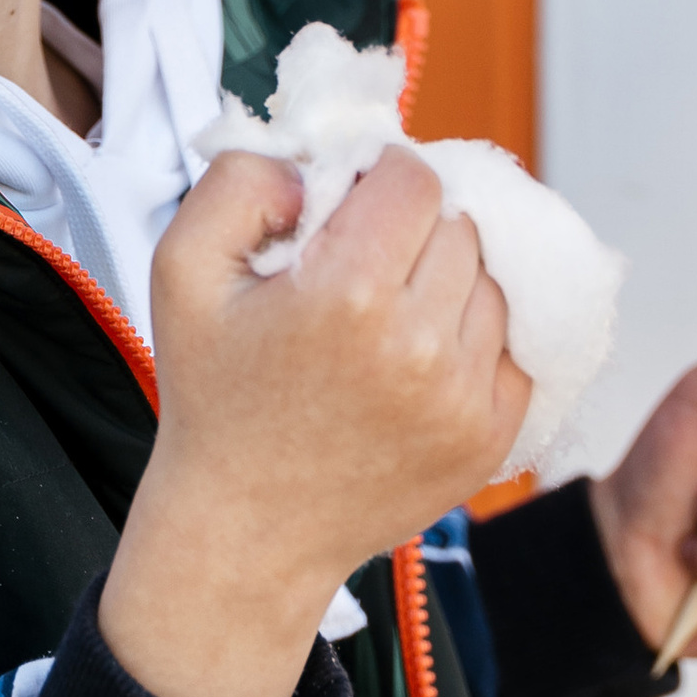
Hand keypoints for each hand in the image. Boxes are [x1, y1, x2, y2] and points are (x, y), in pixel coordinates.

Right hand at [101, 145, 530, 696]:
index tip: (347, 209)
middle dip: (413, 229)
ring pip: (493, 280)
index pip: (415, 178)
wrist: (247, 532)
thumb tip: (319, 164)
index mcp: (349, 294)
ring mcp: (465, 397)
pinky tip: (417, 353)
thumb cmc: (214, 397)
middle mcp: (420, 345)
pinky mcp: (492, 436)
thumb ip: (239, 181)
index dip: (378, 179)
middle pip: (460, 225)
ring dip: (449, 279)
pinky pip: (514, 343)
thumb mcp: (182, 269)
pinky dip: (474, 334)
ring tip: (386, 314)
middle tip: (361, 263)